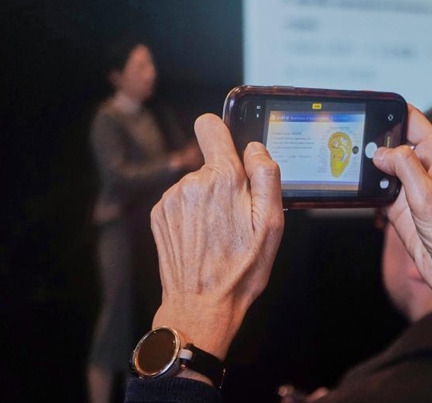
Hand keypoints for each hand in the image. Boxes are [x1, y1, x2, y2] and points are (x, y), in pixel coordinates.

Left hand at [149, 113, 284, 381]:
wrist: (201, 305)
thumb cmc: (241, 269)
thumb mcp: (272, 223)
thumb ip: (267, 176)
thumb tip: (256, 149)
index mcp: (222, 178)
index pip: (210, 125)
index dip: (224, 134)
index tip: (234, 153)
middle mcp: (191, 182)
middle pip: (211, 163)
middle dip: (226, 181)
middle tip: (238, 216)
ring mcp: (171, 199)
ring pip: (197, 183)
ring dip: (209, 199)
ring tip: (220, 232)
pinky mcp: (159, 215)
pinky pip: (182, 200)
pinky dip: (193, 213)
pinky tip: (203, 238)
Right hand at [372, 105, 431, 334]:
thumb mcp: (429, 197)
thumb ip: (405, 168)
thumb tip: (382, 152)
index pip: (413, 120)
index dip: (392, 112)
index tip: (370, 111)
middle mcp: (424, 169)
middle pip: (393, 141)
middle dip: (374, 141)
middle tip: (354, 146)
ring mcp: (411, 188)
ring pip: (382, 167)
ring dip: (368, 168)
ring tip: (353, 169)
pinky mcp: (400, 207)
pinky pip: (377, 191)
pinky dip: (368, 192)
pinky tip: (362, 195)